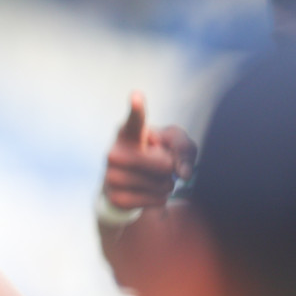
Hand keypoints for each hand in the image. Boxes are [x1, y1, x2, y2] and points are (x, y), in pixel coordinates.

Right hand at [102, 92, 197, 210]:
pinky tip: (147, 192)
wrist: (124, 183)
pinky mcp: (116, 197)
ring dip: (165, 185)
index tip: (137, 96)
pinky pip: (156, 200)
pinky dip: (160, 198)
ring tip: (150, 178)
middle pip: (165, 164)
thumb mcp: (172, 143)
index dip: (137, 108)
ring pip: (161, 184)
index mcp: (128, 131)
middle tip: (156, 164)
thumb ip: (184, 148)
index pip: (135, 120)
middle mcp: (114, 152)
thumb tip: (182, 174)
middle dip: (169, 168)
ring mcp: (112, 176)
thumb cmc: (152, 154)